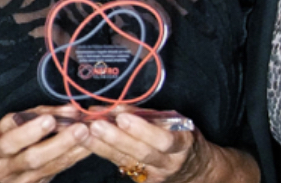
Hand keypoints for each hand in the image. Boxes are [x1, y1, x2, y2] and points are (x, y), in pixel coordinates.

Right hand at [0, 105, 90, 182]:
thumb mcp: (3, 126)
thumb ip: (33, 115)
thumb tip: (65, 109)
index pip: (10, 142)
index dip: (30, 132)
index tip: (49, 120)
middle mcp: (6, 170)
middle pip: (34, 159)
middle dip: (60, 143)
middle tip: (80, 129)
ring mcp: (21, 182)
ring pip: (50, 168)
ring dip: (73, 152)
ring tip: (90, 136)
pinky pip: (56, 173)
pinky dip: (72, 159)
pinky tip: (86, 148)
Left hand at [82, 111, 203, 182]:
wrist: (195, 169)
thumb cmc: (184, 138)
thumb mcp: (176, 122)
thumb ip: (149, 116)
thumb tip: (119, 106)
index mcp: (183, 144)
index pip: (163, 139)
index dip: (142, 129)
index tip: (122, 117)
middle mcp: (169, 163)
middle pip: (141, 153)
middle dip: (116, 138)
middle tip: (95, 124)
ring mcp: (154, 175)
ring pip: (127, 161)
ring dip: (103, 146)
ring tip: (85, 133)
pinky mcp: (142, 182)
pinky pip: (122, 166)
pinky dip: (105, 152)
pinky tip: (89, 143)